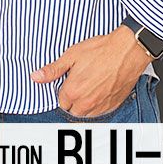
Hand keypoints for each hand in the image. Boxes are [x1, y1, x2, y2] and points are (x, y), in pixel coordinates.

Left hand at [30, 26, 149, 116]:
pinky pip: (100, 112)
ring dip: (85, 104)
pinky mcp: (113, 105)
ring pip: (86, 113)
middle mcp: (86, 103)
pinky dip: (98, 104)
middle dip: (73, 99)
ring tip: (90, 85)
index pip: (61, 100)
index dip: (64, 88)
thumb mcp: (72, 55)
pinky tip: (101, 89)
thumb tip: (35, 77)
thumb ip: (53, 70)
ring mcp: (100, 106)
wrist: (127, 50)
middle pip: (72, 110)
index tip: (70, 79)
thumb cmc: (101, 50)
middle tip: (80, 82)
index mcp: (72, 91)